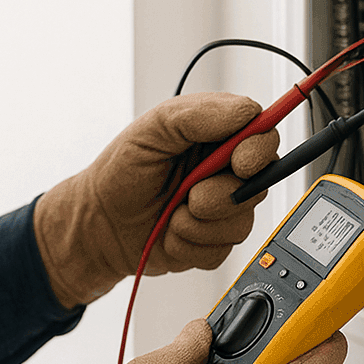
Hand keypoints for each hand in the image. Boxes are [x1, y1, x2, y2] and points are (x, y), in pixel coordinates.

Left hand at [34, 93, 278, 307]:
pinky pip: (222, 251)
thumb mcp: (152, 129)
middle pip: (261, 183)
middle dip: (221, 194)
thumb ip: (198, 114)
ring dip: (199, 223)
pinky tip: (169, 233)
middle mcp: (224, 170)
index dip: (260, 149)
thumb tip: (246, 112)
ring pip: (242, 222)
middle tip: (190, 194)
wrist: (99, 224)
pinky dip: (190, 245)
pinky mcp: (213, 242)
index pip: (264, 134)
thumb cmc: (120, 172)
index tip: (239, 162)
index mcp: (215, 135)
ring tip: (171, 214)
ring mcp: (221, 208)